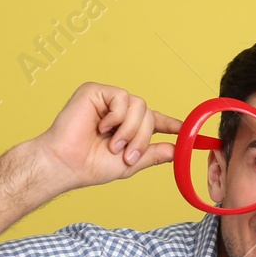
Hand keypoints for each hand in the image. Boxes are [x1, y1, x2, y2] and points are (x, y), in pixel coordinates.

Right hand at [30, 82, 180, 194]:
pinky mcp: (96, 91)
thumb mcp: (130, 163)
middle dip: (141, 137)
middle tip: (127, 154)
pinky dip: (116, 117)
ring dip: (129, 130)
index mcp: (128, 127)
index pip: (156, 121)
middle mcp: (119, 111)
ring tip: (112, 144)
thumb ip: (153, 154)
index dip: (172, 124)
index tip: (187, 130)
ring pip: (139, 106)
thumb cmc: (91, 165)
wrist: (68, 163)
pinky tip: (100, 126)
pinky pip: (122, 98)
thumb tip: (177, 149)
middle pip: (149, 115)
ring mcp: (108, 100)